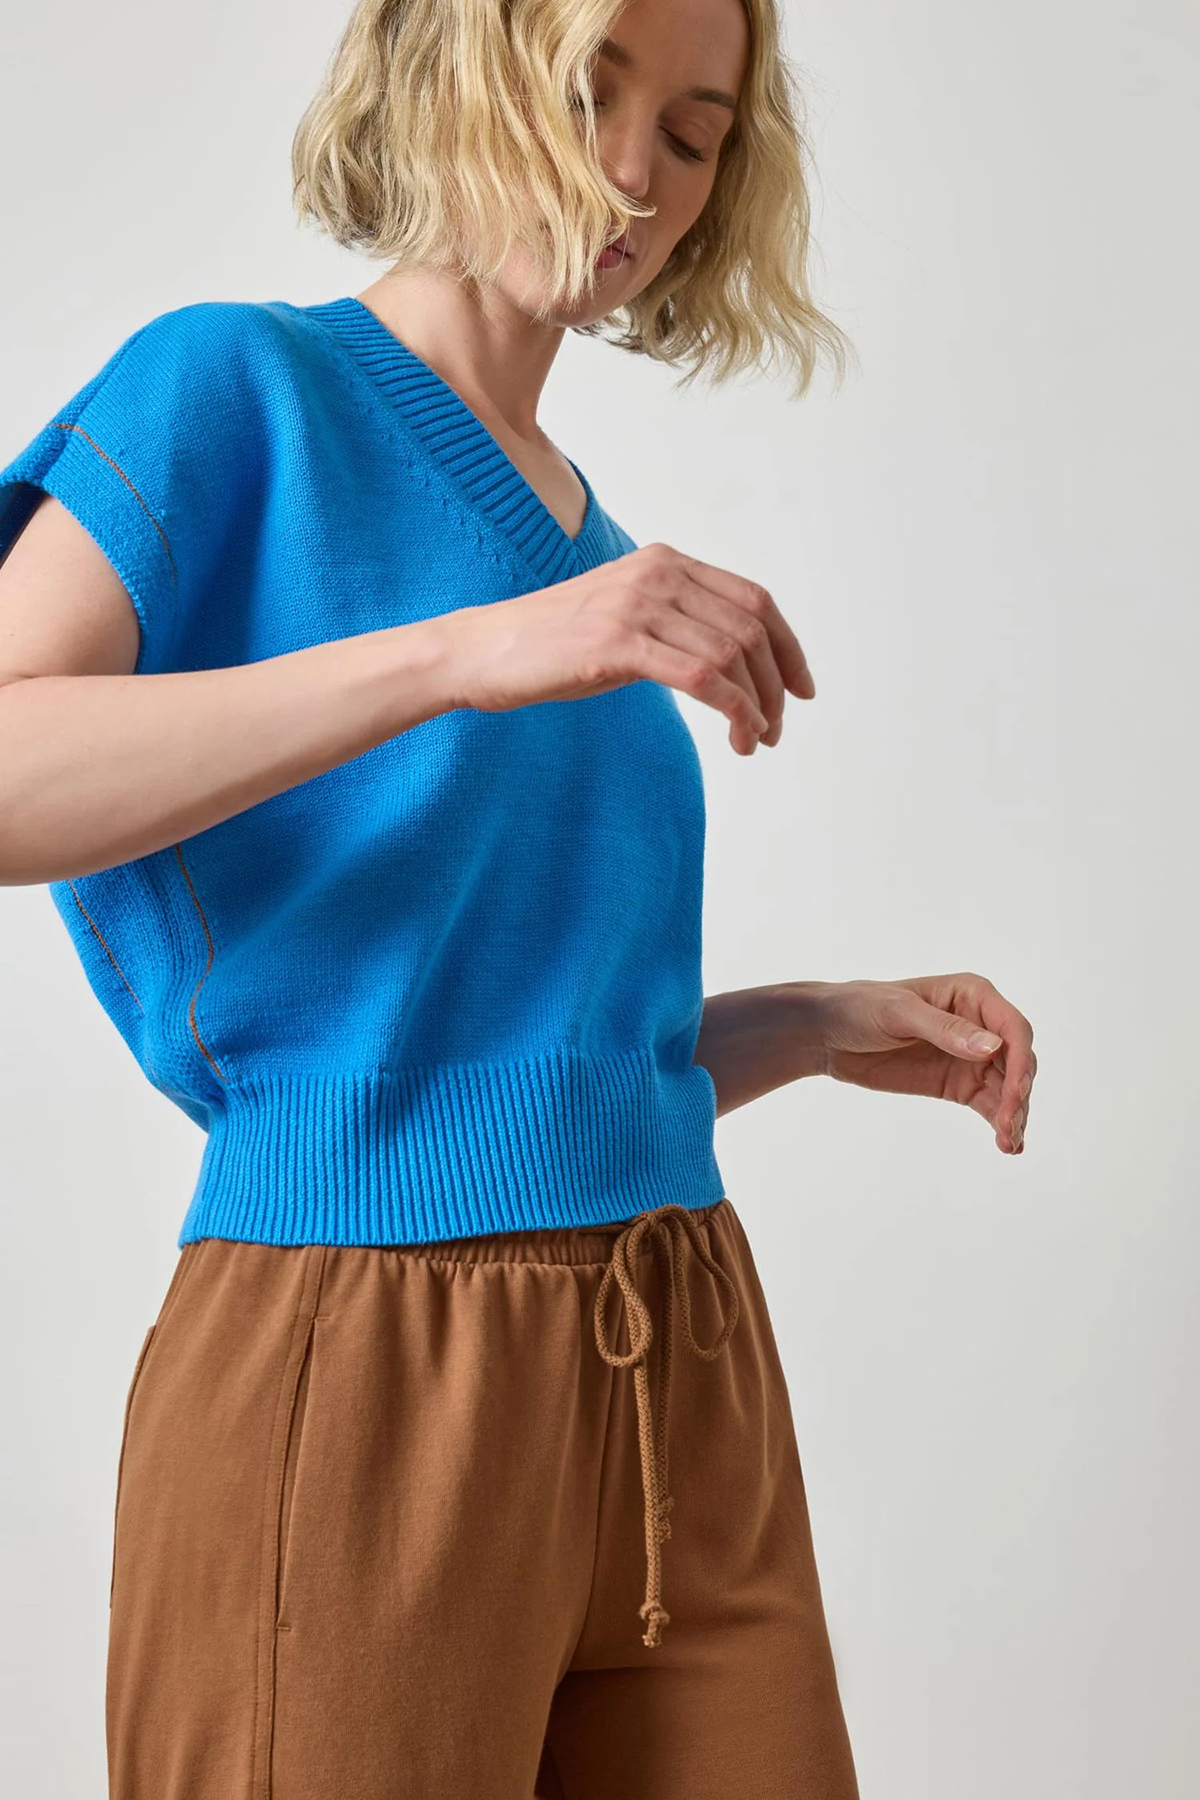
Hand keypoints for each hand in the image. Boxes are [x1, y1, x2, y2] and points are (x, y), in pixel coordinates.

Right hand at [441, 542, 814, 754]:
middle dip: (777, 684)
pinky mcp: (620, 643)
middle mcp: (658, 573)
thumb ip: (674, 623)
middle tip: (775, 729)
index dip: (788, 646)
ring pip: (732, 655)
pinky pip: (704, 677)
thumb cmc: (551, 645)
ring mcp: (638, 604)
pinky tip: (736, 739)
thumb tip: (727, 661)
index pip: (753, 599)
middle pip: (751, 628)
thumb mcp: (625, 619)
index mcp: (664, 562)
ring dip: (758, 706)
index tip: (801, 688)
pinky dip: (735, 712)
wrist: (485, 651)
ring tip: (755, 741)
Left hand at [814, 973, 1036, 1153]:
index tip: (1015, 1093)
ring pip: (1007, 1088)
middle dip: (1017, 1094)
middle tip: (1008, 1126)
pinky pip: (989, 1104)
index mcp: (972, 996)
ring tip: (1008, 1142)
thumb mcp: (899, 1013)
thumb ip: (945, 1029)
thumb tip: (993, 1047)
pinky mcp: (959, 1085)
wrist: (828, 1034)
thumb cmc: (861, 1007)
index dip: (1020, 1061)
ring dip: (1014, 1115)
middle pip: (1017, 1062)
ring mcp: (971, 1058)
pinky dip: (1000, 1123)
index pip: (1012, 1029)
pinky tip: (1008, 1145)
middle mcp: (981, 1025)